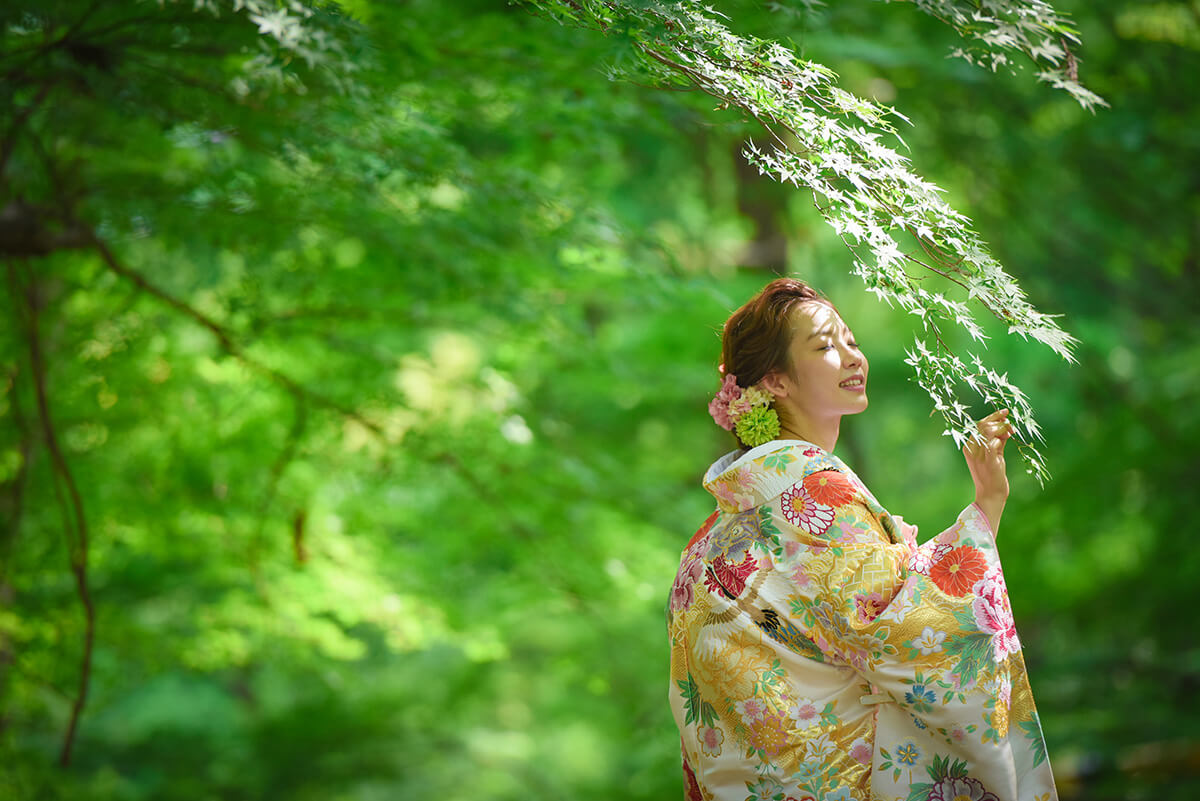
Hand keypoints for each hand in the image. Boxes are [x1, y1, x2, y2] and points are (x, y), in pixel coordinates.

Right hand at [963, 408, 1012, 530]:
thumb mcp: (995, 454)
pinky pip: (994, 443)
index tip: (1005, 412)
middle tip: (1010, 421)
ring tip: (1010, 431)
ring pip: (987, 431)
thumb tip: (1006, 427)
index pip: (978, 425)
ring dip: (1001, 427)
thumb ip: (998, 440)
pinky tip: (1008, 438)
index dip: (992, 416)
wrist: (991, 494)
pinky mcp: (988, 461)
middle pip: (982, 425)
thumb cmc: (993, 474)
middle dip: (998, 419)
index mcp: (969, 446)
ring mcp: (979, 455)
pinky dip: (1002, 437)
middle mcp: (971, 449)